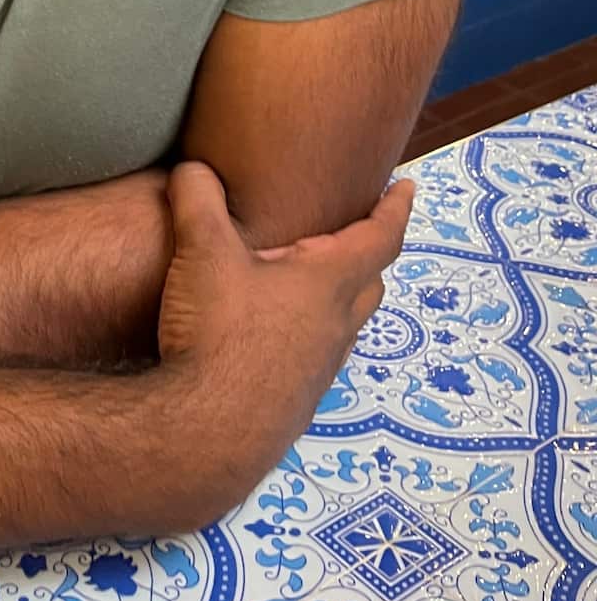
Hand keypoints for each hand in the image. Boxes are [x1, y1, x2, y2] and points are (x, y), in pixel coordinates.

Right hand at [156, 163, 411, 516]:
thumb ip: (197, 199)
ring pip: (345, 324)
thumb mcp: (201, 252)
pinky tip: (270, 337)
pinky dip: (306, 335)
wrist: (209, 433)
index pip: (380, 237)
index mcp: (328, 282)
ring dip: (337, 299)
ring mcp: (320, 369)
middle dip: (369, 254)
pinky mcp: (298, 401)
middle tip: (355, 233)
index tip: (409, 188)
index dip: (396, 208)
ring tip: (306, 283)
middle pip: (371, 284)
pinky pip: (316, 356)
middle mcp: (337, 326)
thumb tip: (192, 167)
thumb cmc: (219, 334)